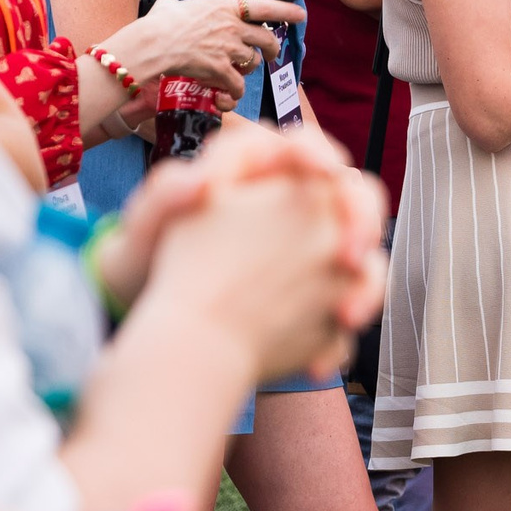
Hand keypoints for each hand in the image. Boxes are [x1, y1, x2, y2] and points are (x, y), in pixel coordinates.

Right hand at [104, 0, 295, 94]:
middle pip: (268, 39)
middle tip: (270, 55)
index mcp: (225, 7)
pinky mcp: (222, 69)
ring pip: (254, 62)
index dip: (286, 11)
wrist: (153, 44)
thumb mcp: (170, 6)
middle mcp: (233, 26)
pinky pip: (238, 85)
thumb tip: (170, 5)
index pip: (265, 6)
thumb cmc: (158, 25)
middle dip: (272, 50)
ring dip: (246, 69)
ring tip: (233, 72)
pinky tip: (223, 94)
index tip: (301, 15)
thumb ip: (178, 5)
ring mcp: (229, 48)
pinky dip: (233, 93)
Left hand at [127, 120, 388, 380]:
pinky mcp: (322, 297)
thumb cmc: (148, 260)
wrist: (153, 316)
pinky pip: (348, 310)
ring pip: (366, 258)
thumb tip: (202, 178)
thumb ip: (166, 194)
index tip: (319, 174)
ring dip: (366, 286)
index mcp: (261, 172)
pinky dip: (339, 339)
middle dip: (361, 221)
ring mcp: (318, 253)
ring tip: (345, 317)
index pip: (303, 145)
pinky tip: (314, 366)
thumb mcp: (145, 228)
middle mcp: (300, 206)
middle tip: (347, 254)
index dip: (318, 154)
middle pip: (354, 196)